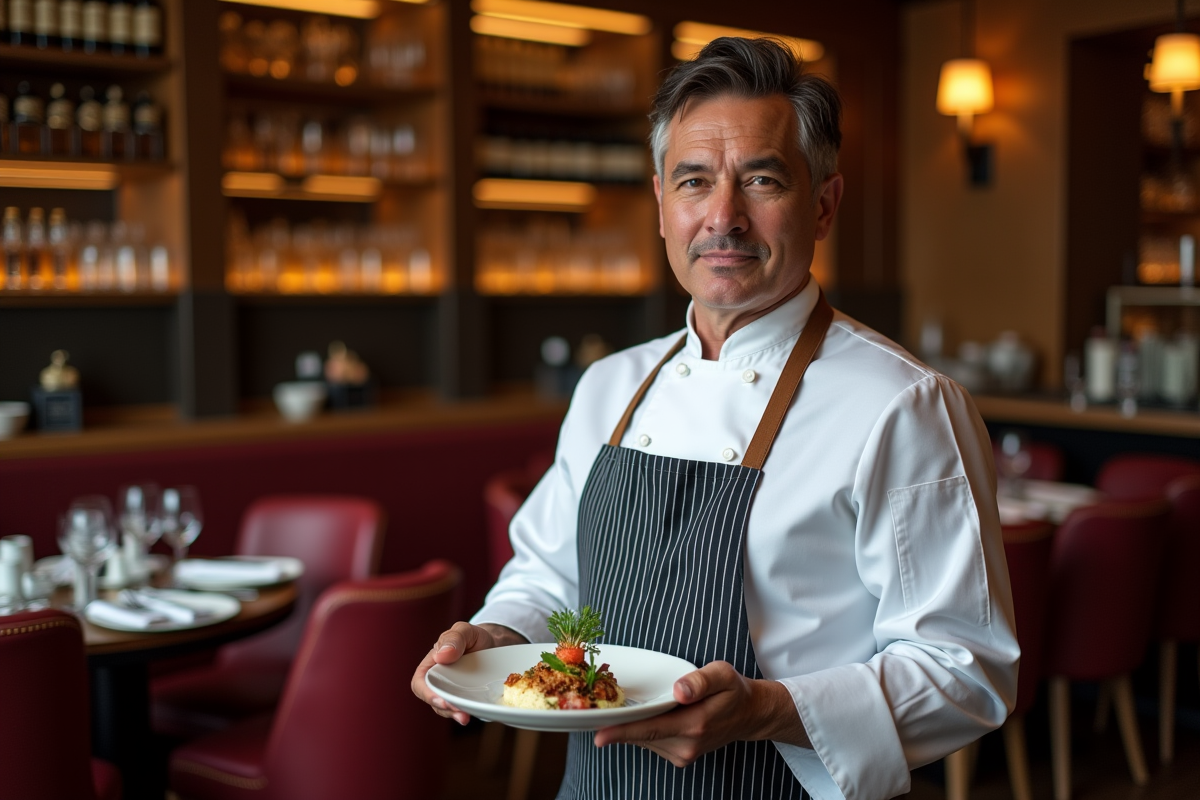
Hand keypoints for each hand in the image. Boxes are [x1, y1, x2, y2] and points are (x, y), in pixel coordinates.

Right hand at [411, 621, 526, 724]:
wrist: (494, 644)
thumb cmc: (474, 637)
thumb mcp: (465, 630)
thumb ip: (453, 638)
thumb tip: (441, 656)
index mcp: (432, 664)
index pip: (420, 682)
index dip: (427, 693)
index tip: (440, 699)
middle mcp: (439, 681)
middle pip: (433, 700)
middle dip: (444, 708)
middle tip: (459, 712)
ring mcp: (453, 691)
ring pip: (447, 708)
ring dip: (455, 714)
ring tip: (466, 717)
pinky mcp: (466, 698)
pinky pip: (463, 709)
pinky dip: (467, 712)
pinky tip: (475, 714)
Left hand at [593, 661, 808, 765]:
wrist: (749, 715)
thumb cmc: (733, 690)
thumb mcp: (723, 675)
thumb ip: (700, 681)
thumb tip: (680, 690)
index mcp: (695, 724)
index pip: (651, 729)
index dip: (622, 732)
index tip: (598, 735)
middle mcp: (687, 745)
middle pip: (642, 736)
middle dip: (617, 725)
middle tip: (594, 710)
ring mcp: (683, 754)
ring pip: (645, 740)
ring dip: (629, 728)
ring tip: (617, 709)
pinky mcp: (680, 756)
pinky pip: (652, 742)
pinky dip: (641, 731)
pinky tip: (642, 716)